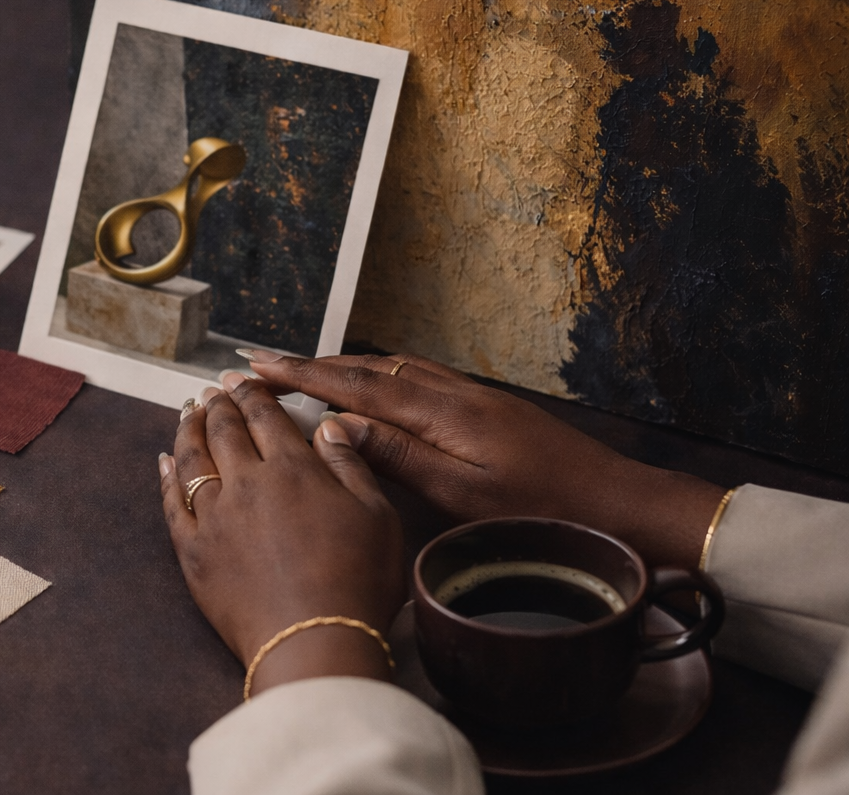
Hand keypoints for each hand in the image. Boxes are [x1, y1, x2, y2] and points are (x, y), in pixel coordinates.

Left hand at [160, 373, 405, 696]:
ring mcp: (215, 517)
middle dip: (218, 404)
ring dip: (189, 430)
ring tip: (188, 413)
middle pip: (224, 430)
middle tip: (213, 390)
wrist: (314, 643)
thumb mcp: (376, 514)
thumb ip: (349, 463)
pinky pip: (172, 504)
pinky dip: (165, 478)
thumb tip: (330, 426)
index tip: (244, 380)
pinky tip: (164, 463)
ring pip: (192, 459)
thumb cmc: (357, 582)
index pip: (266, 417)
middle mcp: (247, 483)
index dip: (253, 394)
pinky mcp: (194, 552)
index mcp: (293, 469)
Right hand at [244, 352, 726, 567]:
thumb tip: (338, 426)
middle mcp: (451, 393)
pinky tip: (375, 389)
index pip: (353, 385)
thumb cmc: (543, 510)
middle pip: (367, 368)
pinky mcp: (485, 408)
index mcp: (439, 412)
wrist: (616, 501)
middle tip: (263, 365)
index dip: (300, 374)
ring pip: (391, 370)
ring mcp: (470, 396)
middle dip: (311, 365)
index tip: (256, 364)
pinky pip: (416, 379)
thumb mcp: (462, 493)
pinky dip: (379, 378)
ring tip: (305, 374)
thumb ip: (398, 456)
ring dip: (344, 368)